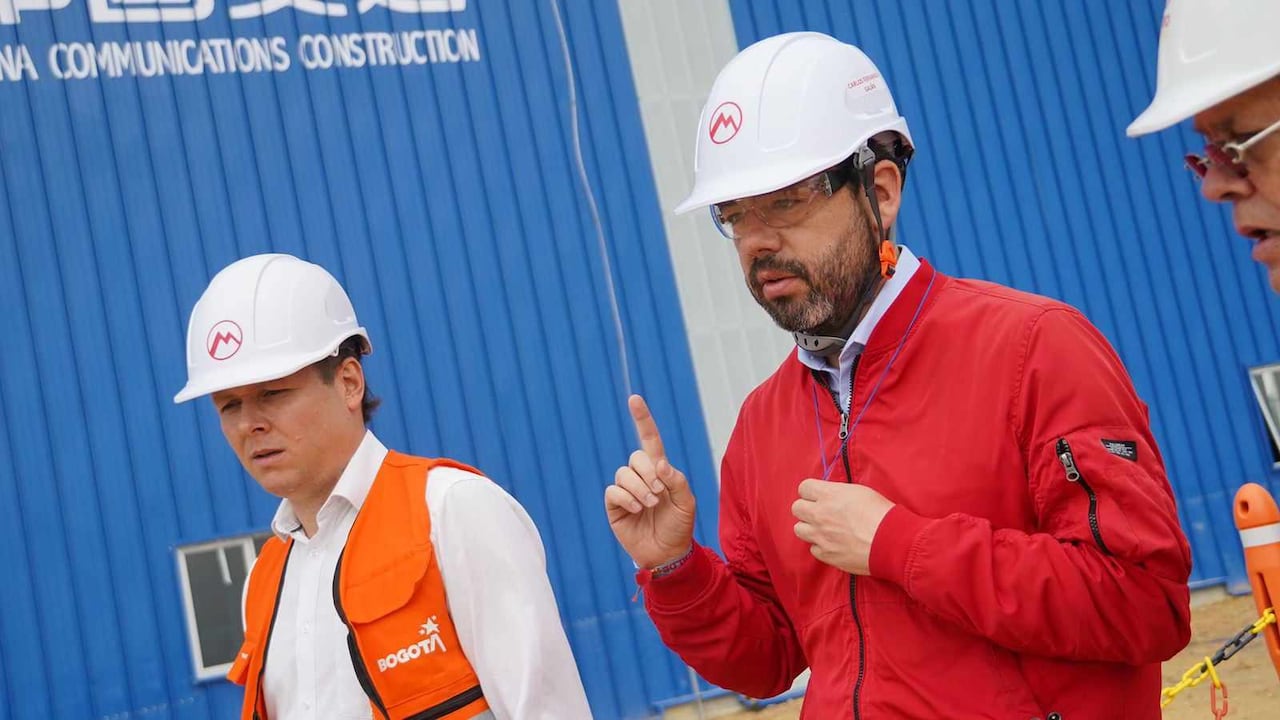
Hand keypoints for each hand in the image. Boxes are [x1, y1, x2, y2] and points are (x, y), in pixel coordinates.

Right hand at [604, 395, 696, 568]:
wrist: (668, 554)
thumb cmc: (680, 526)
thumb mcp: (687, 502)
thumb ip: (677, 480)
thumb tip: (659, 463)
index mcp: (659, 470)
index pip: (649, 439)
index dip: (642, 419)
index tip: (634, 399)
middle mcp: (640, 476)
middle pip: (636, 457)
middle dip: (648, 473)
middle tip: (659, 493)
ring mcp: (626, 490)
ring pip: (624, 473)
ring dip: (640, 489)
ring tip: (650, 505)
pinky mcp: (614, 505)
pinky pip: (614, 491)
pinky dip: (627, 499)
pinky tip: (636, 510)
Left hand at [791, 479, 893, 575]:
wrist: (891, 541)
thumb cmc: (881, 513)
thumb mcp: (860, 492)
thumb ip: (838, 493)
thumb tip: (830, 495)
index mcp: (828, 495)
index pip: (803, 488)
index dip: (811, 492)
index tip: (819, 496)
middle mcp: (819, 514)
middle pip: (796, 508)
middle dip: (807, 509)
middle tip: (821, 513)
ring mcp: (820, 536)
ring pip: (799, 529)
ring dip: (810, 528)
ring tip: (825, 529)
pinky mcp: (826, 554)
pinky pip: (813, 549)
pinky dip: (821, 546)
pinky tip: (834, 544)